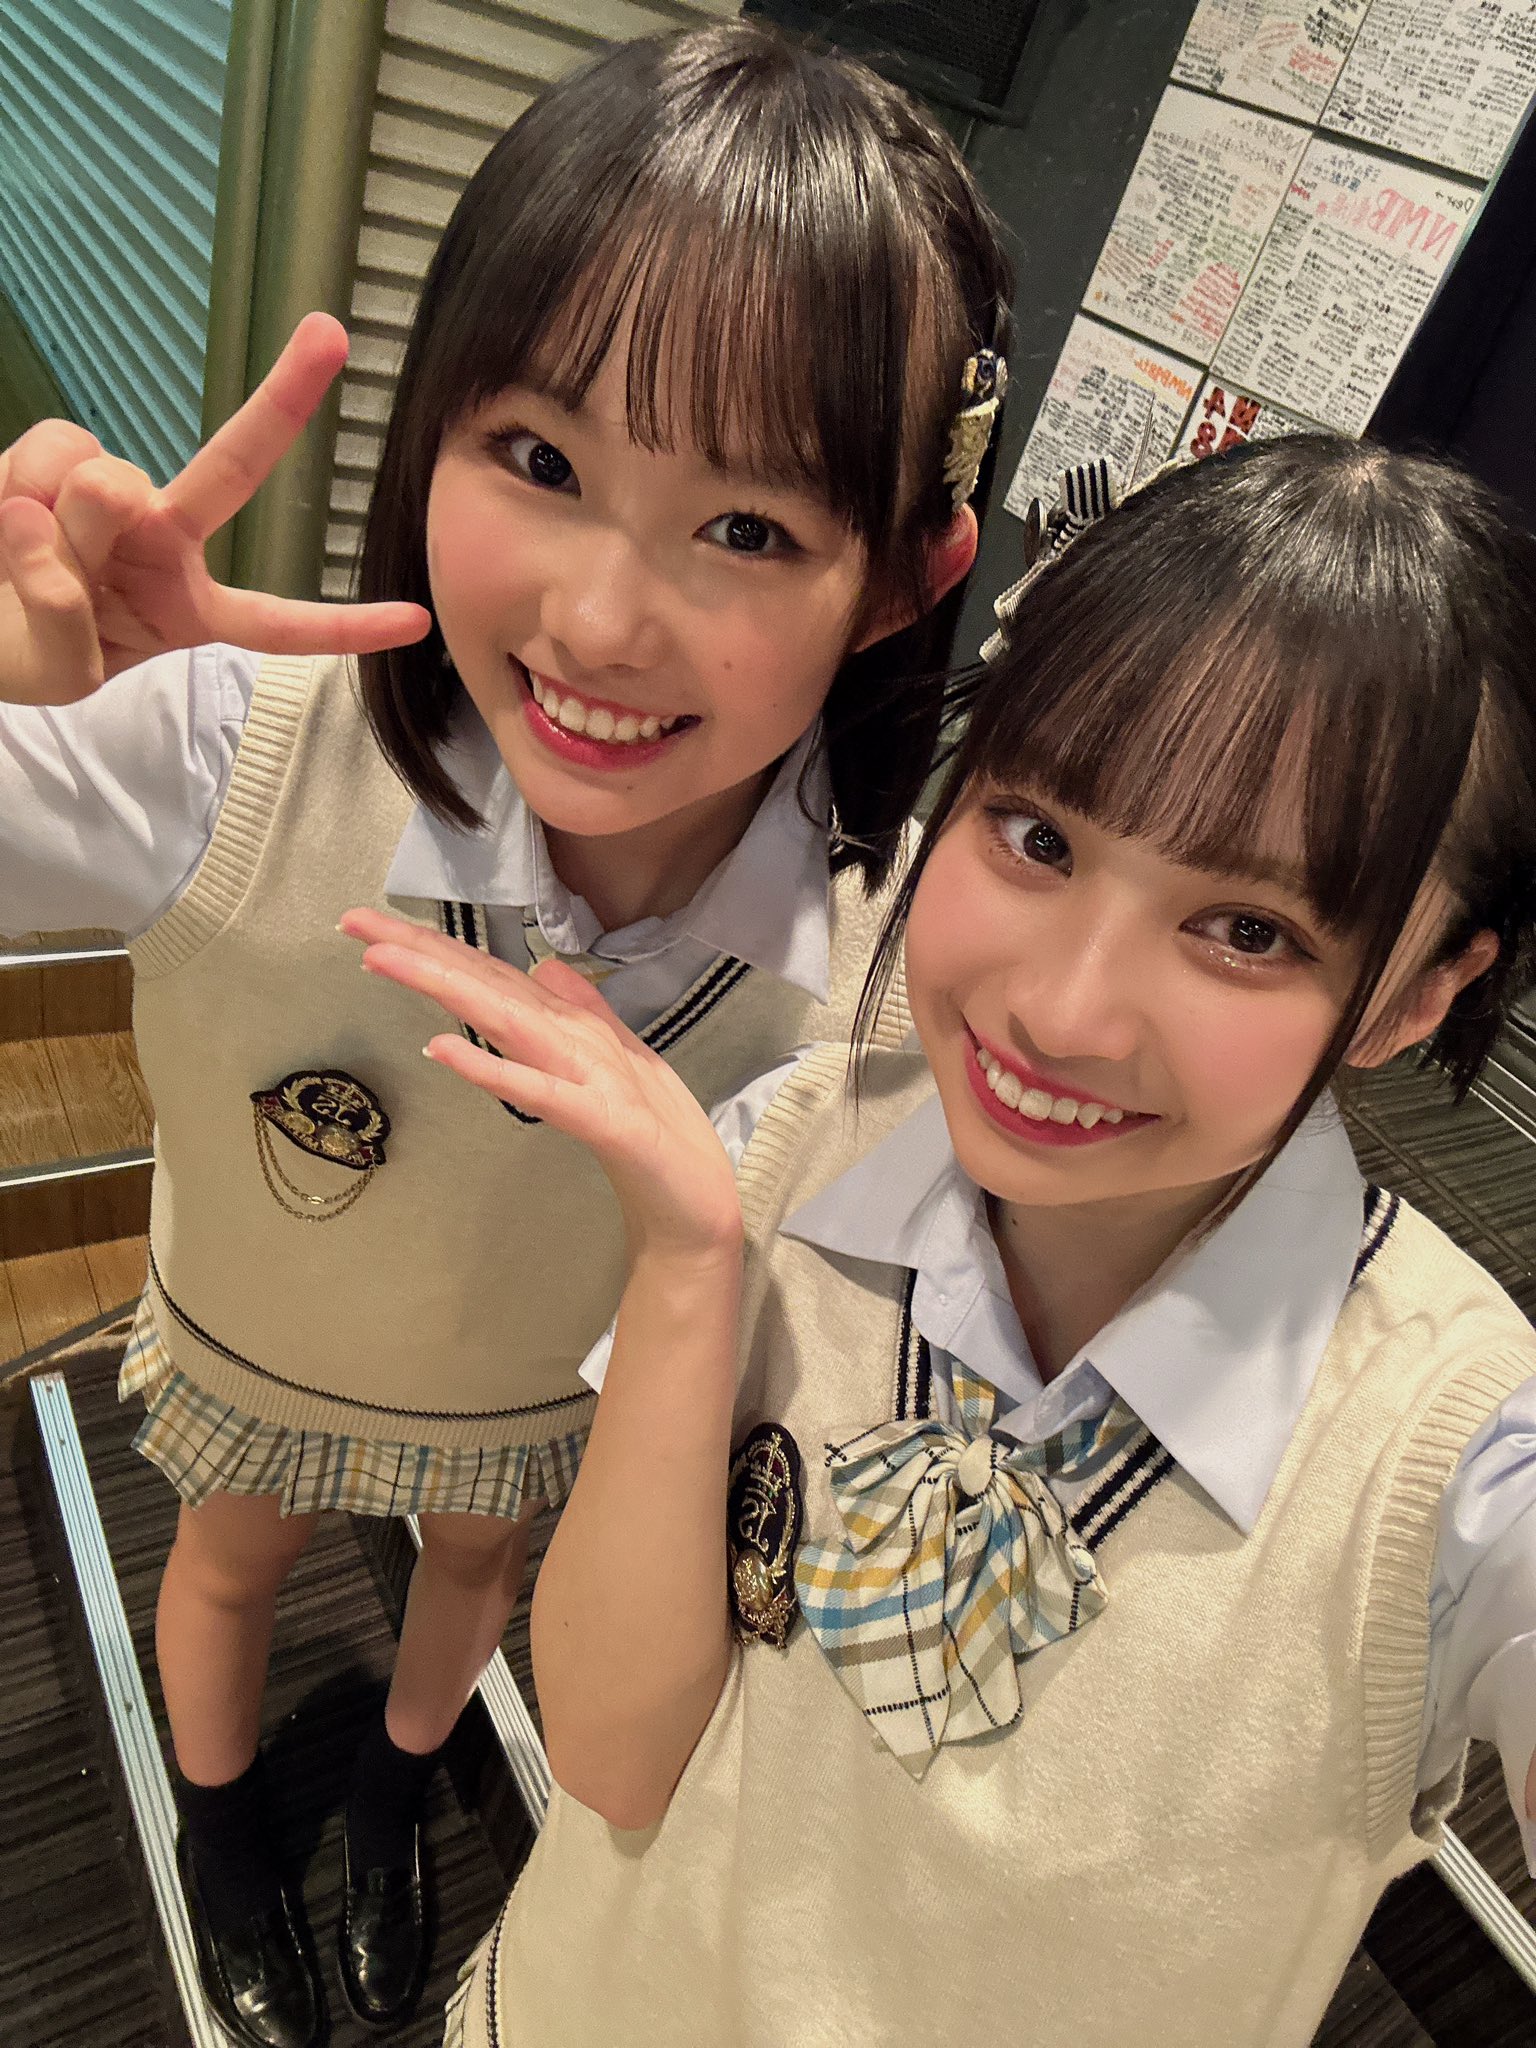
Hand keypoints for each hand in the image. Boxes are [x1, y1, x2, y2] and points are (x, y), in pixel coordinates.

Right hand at [0, 313, 431, 705]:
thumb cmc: (22, 650)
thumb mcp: (58, 671)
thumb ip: (64, 621)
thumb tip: (51, 520)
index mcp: (187, 607)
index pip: (276, 623)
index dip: (344, 627)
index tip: (418, 621)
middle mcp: (163, 538)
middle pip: (231, 468)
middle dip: (287, 399)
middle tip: (329, 333)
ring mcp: (110, 492)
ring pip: (105, 482)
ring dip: (59, 522)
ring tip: (27, 554)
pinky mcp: (55, 459)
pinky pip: (47, 456)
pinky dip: (14, 487)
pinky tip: (6, 513)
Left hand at [342, 908, 743, 1262]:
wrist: (699, 1205)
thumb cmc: (656, 1134)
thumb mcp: (616, 1064)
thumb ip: (584, 1012)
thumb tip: (541, 968)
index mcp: (569, 1030)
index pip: (491, 979)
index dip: (433, 949)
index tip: (370, 926)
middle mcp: (573, 1041)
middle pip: (487, 986)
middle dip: (420, 951)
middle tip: (353, 919)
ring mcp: (587, 1077)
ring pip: (506, 1020)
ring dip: (445, 986)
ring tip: (381, 960)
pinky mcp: (603, 1120)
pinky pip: (538, 1091)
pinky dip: (492, 1068)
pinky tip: (442, 1048)